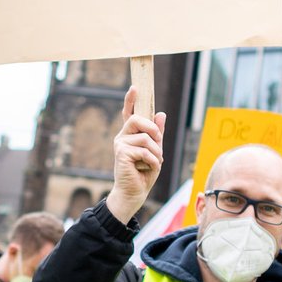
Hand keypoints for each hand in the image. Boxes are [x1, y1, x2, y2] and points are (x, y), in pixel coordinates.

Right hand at [105, 86, 165, 223]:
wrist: (134, 194)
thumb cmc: (144, 174)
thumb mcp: (156, 151)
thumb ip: (157, 134)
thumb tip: (161, 114)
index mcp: (130, 135)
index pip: (129, 113)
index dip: (130, 100)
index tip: (135, 87)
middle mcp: (122, 137)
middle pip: (138, 119)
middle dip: (153, 130)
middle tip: (159, 143)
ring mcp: (120, 145)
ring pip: (146, 137)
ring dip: (156, 152)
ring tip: (154, 163)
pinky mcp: (121, 154)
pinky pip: (144, 150)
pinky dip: (153, 161)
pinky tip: (149, 169)